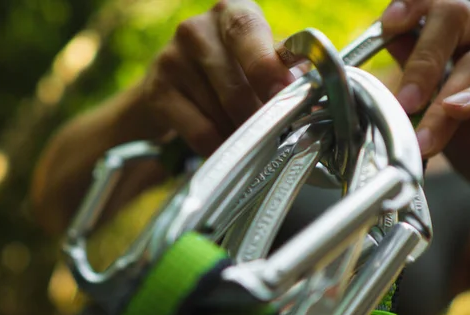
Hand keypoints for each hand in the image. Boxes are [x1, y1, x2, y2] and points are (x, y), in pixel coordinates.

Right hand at [133, 0, 293, 156]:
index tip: (281, 94)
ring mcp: (172, 59)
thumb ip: (284, 68)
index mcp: (233, 13)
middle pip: (236, 87)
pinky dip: (219, 147)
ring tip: (246, 135)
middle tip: (273, 135)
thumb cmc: (229, 70)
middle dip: (258, 118)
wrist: (172, 85)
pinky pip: (200, 132)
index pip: (249, 33)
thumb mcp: (257, 58)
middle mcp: (197, 29)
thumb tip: (312, 92)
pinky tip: (225, 146)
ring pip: (221, 115)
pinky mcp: (157, 92)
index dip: (266, 67)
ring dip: (241, 134)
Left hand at [381, 0, 469, 223]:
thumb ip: (419, 77)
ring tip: (424, 133)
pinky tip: (459, 108)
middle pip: (457, 14)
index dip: (414, 6)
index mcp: (465, 40)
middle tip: (405, 101)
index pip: (439, 7)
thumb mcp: (437, 111)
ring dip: (446, 98)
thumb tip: (391, 42)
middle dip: (423, 58)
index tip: (388, 25)